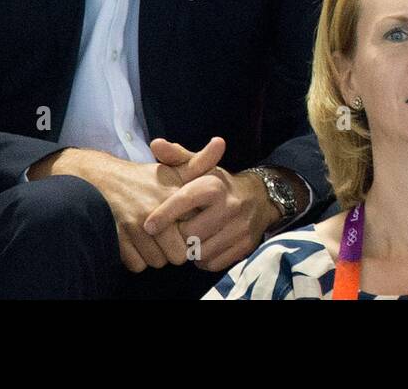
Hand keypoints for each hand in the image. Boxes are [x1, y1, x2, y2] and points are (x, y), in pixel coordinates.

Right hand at [31, 142, 220, 272]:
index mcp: (170, 196)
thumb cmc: (143, 178)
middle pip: (176, 255)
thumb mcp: (173, 168)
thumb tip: (221, 142)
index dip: (190, 235)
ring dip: (154, 254)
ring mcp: (133, 226)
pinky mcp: (116, 239)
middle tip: (167, 235)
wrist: (100, 179)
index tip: (184, 227)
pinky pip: (136, 265)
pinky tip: (136, 243)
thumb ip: (200, 162)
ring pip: (156, 262)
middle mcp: (153, 211)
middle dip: (173, 249)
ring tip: (151, 238)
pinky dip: (136, 259)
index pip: (192, 235)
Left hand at [144, 138, 278, 271]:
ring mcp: (240, 228)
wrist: (259, 198)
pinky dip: (203, 259)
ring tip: (187, 239)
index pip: (184, 201)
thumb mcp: (200, 168)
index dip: (163, 215)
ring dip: (189, 250)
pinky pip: (213, 263)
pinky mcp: (245, 247)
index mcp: (214, 185)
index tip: (148, 225)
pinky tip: (203, 246)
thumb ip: (176, 157)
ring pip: (201, 252)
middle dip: (177, 235)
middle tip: (172, 233)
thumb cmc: (218, 184)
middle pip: (190, 233)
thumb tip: (155, 144)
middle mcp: (230, 206)